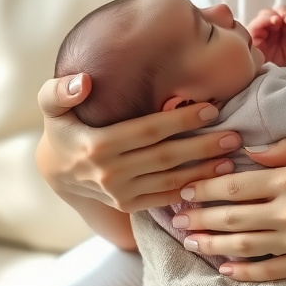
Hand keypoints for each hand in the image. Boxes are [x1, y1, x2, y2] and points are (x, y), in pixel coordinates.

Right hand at [35, 73, 242, 212]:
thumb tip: (83, 81)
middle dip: (203, 146)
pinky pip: (165, 199)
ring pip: (170, 182)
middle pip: (166, 157)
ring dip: (203, 172)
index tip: (212, 108)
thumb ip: (60, 91)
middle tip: (234, 135)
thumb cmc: (63, 126)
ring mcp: (120, 193)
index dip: (181, 119)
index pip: (148, 130)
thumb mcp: (50, 105)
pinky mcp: (129, 205)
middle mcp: (109, 173)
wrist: (57, 169)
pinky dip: (191, 192)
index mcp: (96, 145)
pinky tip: (214, 182)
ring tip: (232, 159)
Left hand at [169, 137, 285, 279]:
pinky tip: (224, 269)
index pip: (236, 185)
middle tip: (174, 217)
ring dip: (211, 245)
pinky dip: (242, 272)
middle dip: (199, 217)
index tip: (186, 188)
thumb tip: (251, 151)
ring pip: (242, 247)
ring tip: (189, 241)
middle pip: (232, 218)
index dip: (206, 188)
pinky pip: (267, 272)